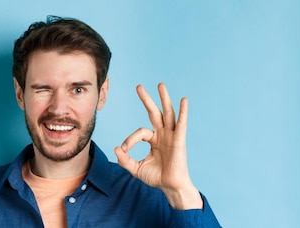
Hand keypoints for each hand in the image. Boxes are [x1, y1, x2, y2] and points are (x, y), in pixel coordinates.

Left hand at [114, 83, 201, 209]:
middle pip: (154, 113)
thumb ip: (125, 160)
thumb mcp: (136, 168)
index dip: (130, 140)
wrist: (170, 187)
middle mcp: (163, 135)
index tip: (124, 150)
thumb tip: (116, 149)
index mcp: (153, 140)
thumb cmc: (156, 178)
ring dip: (164, 99)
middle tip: (139, 87)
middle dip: (147, 100)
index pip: (140, 132)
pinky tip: (184, 100)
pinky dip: (183, 112)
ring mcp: (172, 136)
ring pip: (168, 113)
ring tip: (160, 85)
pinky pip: (182, 124)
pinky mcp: (180, 140)